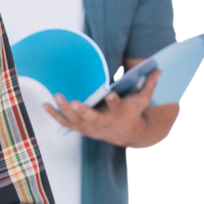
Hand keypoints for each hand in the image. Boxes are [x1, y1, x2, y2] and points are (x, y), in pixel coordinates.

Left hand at [44, 70, 159, 147]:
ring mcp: (89, 126)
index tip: (111, 93)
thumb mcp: (142, 100)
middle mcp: (102, 121)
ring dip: (64, 110)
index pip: (117, 106)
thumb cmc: (132, 112)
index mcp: (118, 113)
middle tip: (75, 103)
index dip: (114, 101)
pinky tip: (45, 104)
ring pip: (75, 120)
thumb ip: (148, 84)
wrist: (124, 134)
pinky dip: (54, 114)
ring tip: (57, 96)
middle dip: (83, 111)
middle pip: (91, 117)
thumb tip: (158, 69)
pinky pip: (65, 122)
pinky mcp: (80, 128)